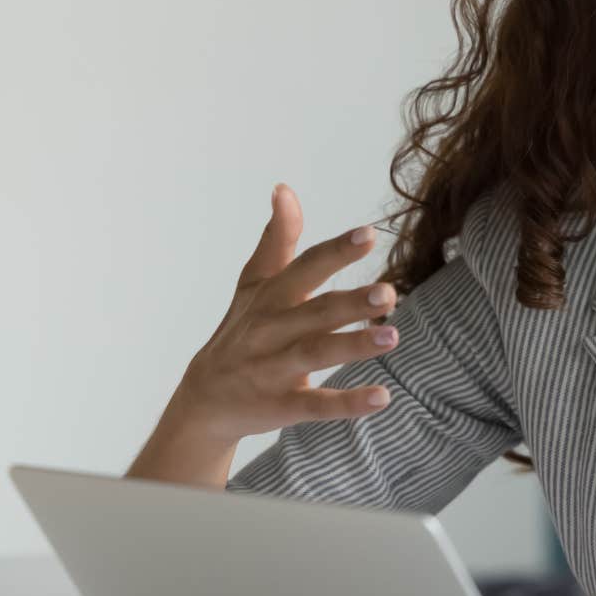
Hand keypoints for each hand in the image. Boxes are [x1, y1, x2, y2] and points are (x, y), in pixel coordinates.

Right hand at [168, 184, 399, 442]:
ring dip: (353, 346)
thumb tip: (284, 189)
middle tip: (390, 292)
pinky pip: (316, 405)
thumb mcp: (254, 285)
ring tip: (393, 337)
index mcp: (271, 298)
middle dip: (351, 302)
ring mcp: (274, 370)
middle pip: (314, 312)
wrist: (203, 401)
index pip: (305, 269)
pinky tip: (382, 397)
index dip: (335, 251)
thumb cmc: (241, 331)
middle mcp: (271, 330)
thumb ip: (277, 240)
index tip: (368, 234)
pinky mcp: (281, 406)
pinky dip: (348, 403)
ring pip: (315, 354)